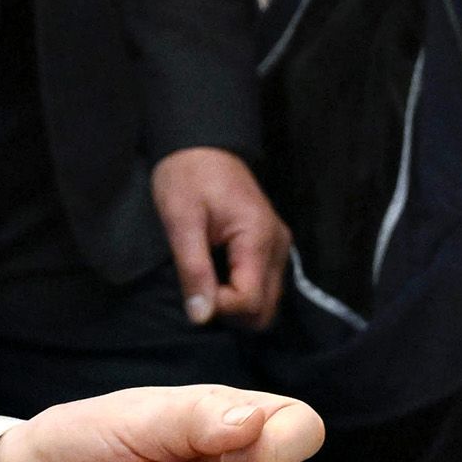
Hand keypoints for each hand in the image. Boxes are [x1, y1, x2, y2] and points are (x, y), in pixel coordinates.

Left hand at [151, 146, 292, 327]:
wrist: (202, 145)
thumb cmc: (188, 176)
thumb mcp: (181, 220)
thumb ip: (193, 269)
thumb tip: (201, 317)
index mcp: (258, 237)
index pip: (250, 301)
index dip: (220, 307)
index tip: (194, 289)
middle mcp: (279, 246)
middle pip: (266, 310)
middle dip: (231, 312)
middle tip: (200, 289)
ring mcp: (280, 247)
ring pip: (268, 303)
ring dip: (236, 305)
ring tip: (207, 282)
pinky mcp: (272, 247)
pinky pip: (265, 287)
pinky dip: (243, 293)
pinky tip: (218, 278)